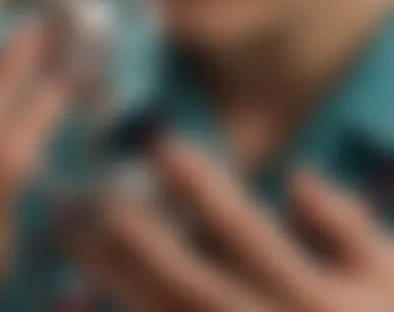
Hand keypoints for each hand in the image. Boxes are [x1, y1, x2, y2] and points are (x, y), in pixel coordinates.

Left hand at [66, 140, 393, 310]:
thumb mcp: (390, 273)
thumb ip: (347, 227)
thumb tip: (297, 178)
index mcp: (315, 301)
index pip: (244, 233)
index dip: (201, 188)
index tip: (163, 145)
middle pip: (186, 284)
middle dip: (135, 241)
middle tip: (92, 198)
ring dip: (119, 280)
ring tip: (79, 239)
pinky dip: (135, 311)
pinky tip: (107, 286)